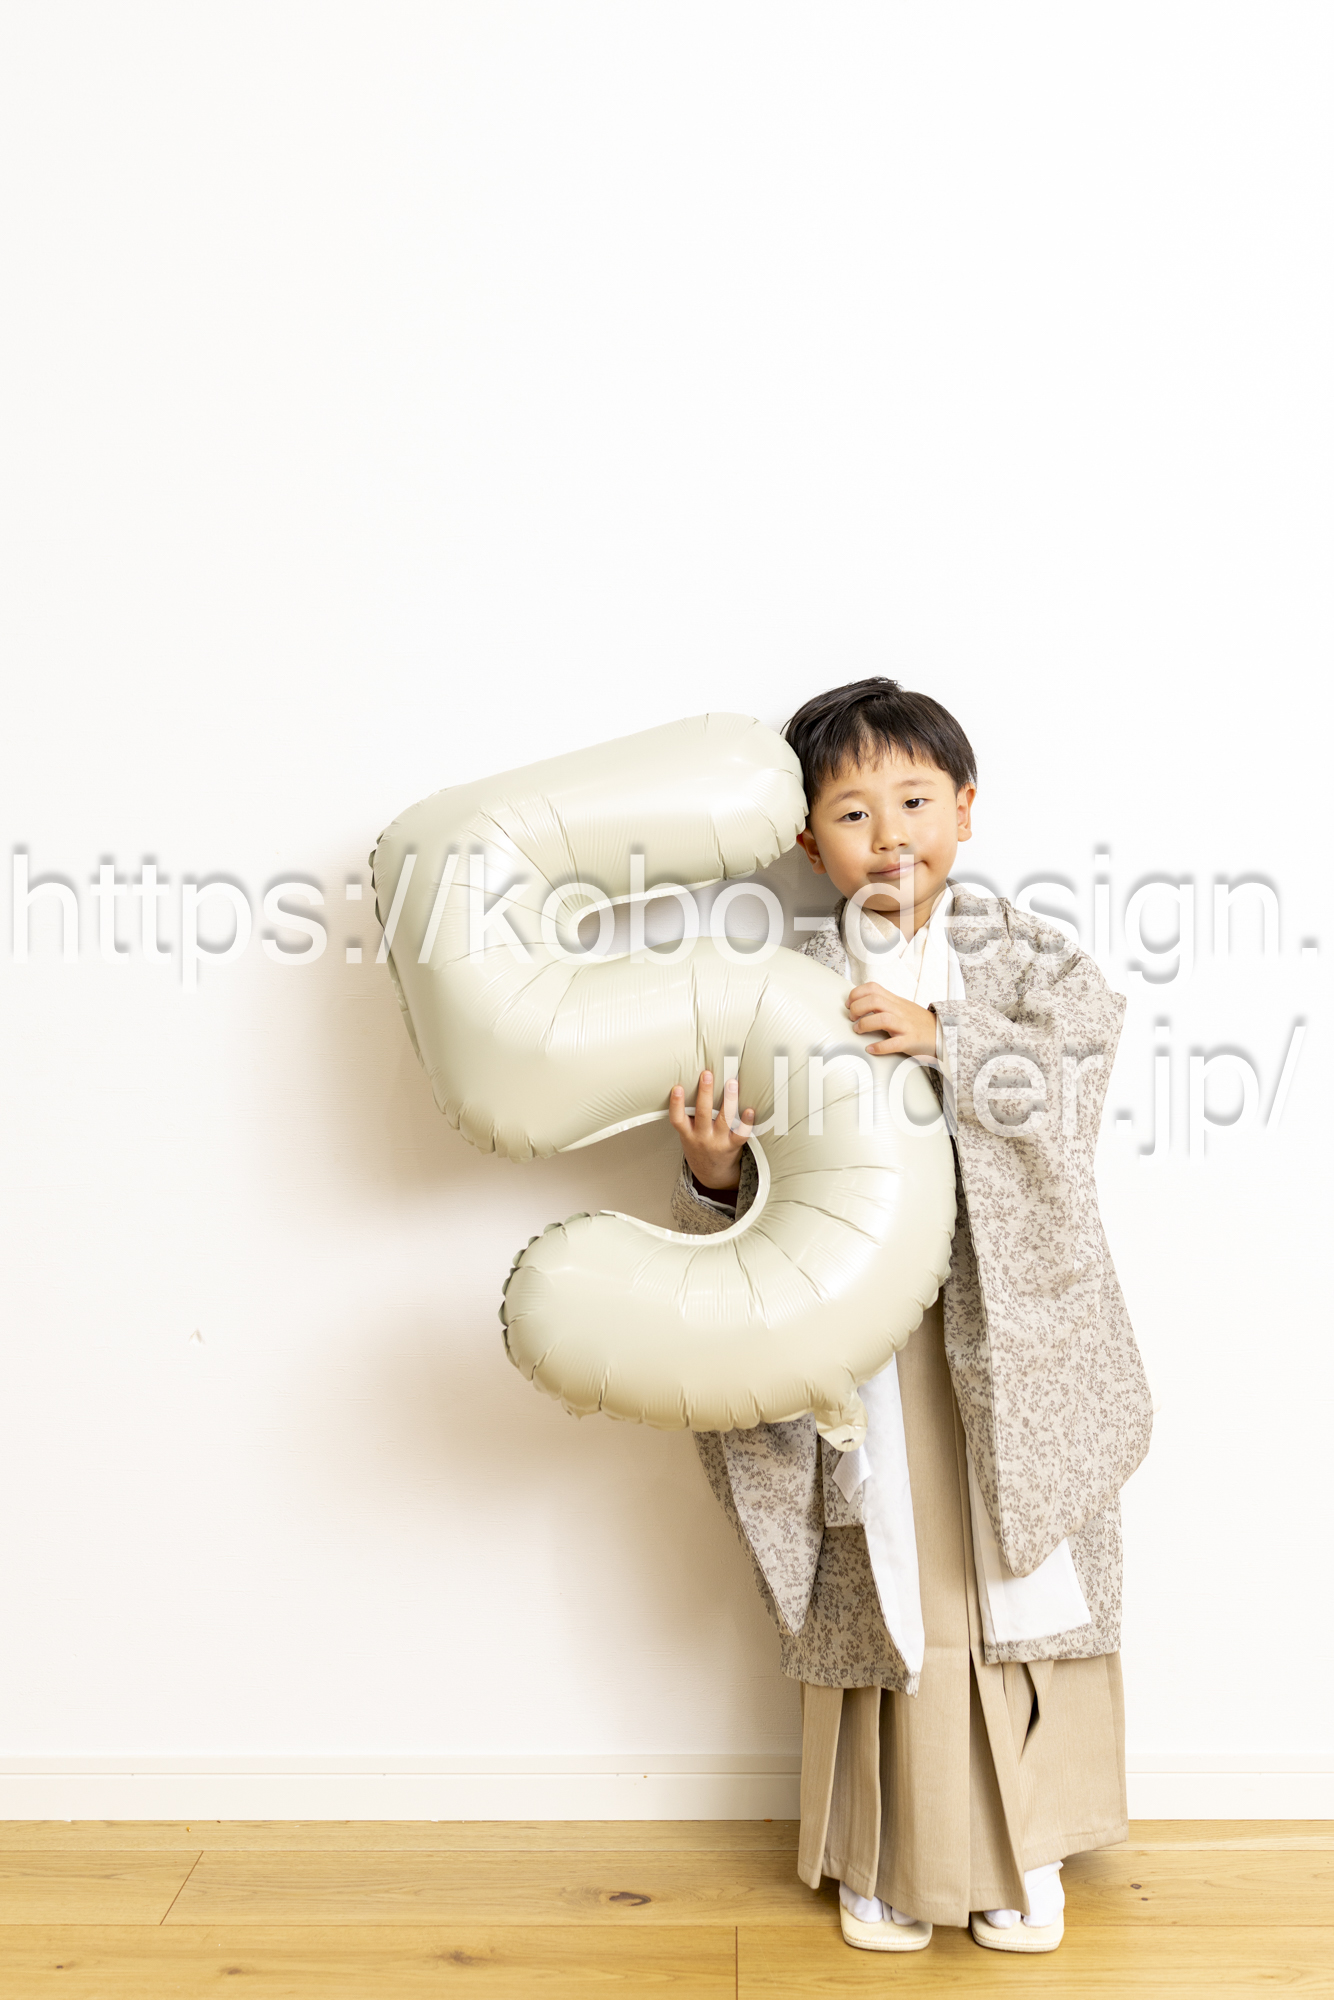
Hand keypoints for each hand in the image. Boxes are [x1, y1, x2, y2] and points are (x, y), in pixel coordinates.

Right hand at [667, 1070, 755, 1189]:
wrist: (712, 1175)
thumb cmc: (699, 1148)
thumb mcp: (687, 1135)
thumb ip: (689, 1118)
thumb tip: (693, 1087)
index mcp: (687, 1134)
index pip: (677, 1119)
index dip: (676, 1104)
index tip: (678, 1088)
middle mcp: (702, 1137)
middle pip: (703, 1113)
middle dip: (705, 1093)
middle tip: (707, 1074)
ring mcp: (718, 1142)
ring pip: (724, 1119)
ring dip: (728, 1100)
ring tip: (732, 1083)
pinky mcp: (733, 1146)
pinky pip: (741, 1134)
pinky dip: (746, 1122)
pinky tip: (750, 1110)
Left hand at [848, 984, 938, 1057]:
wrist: (942, 1032)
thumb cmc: (918, 1022)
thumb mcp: (900, 1007)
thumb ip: (883, 1003)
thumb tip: (860, 1003)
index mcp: (895, 1001)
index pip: (873, 988)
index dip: (856, 994)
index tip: (849, 1004)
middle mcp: (899, 1010)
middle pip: (874, 1000)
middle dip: (857, 1008)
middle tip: (852, 1018)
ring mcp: (905, 1025)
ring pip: (883, 1018)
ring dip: (865, 1024)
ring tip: (858, 1030)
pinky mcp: (911, 1040)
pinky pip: (894, 1043)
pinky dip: (880, 1047)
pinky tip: (871, 1049)